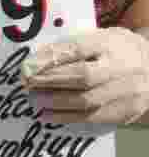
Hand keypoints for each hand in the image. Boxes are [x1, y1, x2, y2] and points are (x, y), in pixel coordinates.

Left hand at [22, 27, 148, 124]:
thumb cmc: (118, 52)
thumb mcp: (101, 38)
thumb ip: (72, 46)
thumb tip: (35, 61)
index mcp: (113, 44)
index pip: (79, 49)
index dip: (51, 60)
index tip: (28, 68)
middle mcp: (123, 67)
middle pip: (83, 77)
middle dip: (51, 82)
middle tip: (28, 86)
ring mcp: (127, 90)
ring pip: (86, 100)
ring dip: (55, 102)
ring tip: (35, 100)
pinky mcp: (126, 111)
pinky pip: (92, 117)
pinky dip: (65, 118)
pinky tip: (47, 116)